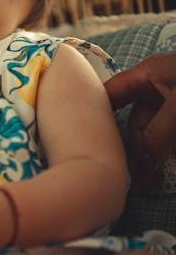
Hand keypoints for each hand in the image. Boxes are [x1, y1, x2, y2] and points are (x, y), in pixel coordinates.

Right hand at [104, 53, 175, 187]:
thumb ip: (157, 134)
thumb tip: (141, 167)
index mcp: (149, 74)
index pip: (110, 94)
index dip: (95, 115)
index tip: (87, 144)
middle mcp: (160, 89)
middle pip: (136, 122)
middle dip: (137, 149)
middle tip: (139, 178)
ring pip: (156, 136)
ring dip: (155, 158)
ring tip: (155, 181)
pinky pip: (172, 142)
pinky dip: (169, 154)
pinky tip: (167, 170)